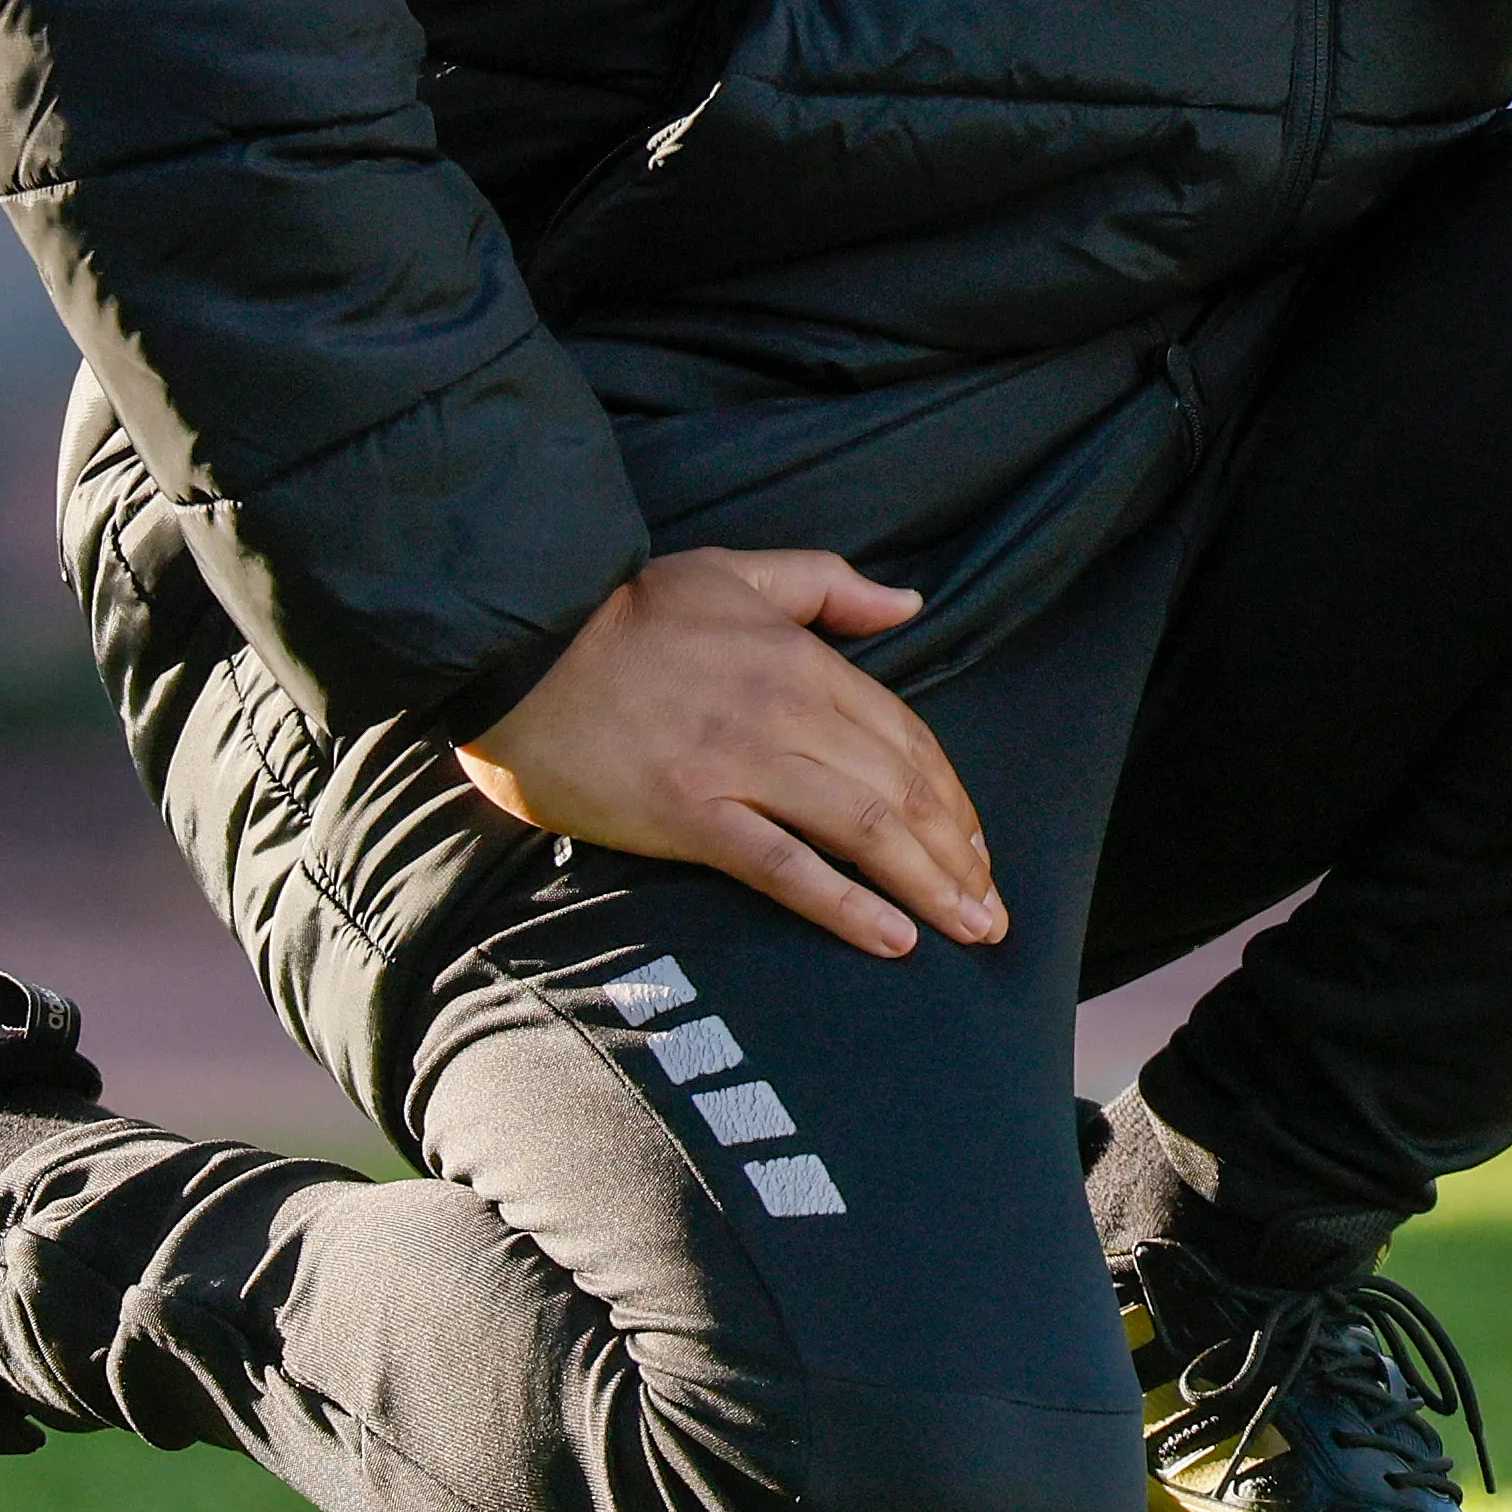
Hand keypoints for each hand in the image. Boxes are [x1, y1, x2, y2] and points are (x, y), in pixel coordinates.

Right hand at [454, 549, 1003, 958]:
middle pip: (901, 791)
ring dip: (928, 885)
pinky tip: (892, 940)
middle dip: (958, 856)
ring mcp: (739, 767)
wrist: (518, 641)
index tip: (977, 846)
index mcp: (802, 662)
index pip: (906, 738)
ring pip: (862, 830)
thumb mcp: (734, 571)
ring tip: (970, 930)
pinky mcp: (689, 815)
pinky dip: (845, 906)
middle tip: (992, 910)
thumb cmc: (623, 609)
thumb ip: (828, 586)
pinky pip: (784, 867)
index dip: (953, 798)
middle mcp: (786, 715)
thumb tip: (910, 602)